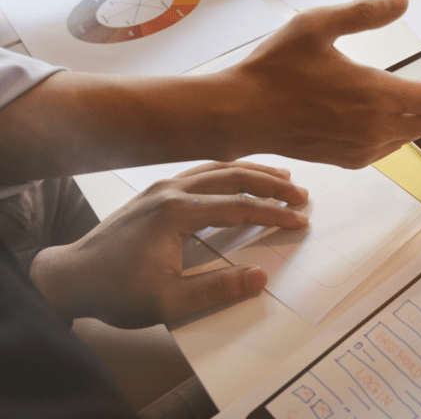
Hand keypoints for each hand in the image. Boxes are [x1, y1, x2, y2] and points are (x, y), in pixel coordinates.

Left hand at [29, 162, 308, 327]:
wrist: (70, 278)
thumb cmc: (114, 291)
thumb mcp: (167, 302)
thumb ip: (216, 289)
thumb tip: (259, 278)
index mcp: (176, 213)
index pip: (239, 207)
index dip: (274, 214)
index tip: (299, 221)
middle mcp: (170, 191)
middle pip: (233, 177)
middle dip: (271, 185)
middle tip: (301, 195)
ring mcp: (161, 188)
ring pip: (218, 168)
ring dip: (252, 172)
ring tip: (282, 179)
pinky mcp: (155, 192)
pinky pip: (202, 172)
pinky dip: (229, 172)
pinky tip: (240, 178)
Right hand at [214, 0, 420, 167]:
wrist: (240, 114)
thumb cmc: (275, 68)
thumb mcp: (316, 25)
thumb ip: (364, 13)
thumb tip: (403, 2)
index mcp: (376, 95)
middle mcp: (378, 128)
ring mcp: (365, 148)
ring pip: (418, 135)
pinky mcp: (353, 159)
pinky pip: (394, 143)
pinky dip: (413, 130)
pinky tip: (415, 119)